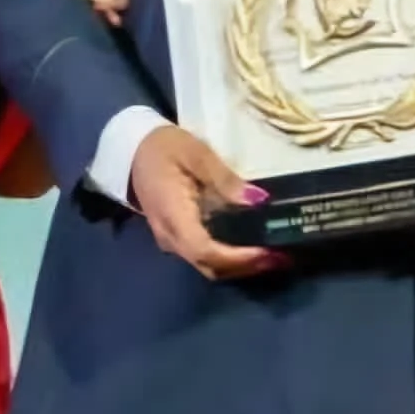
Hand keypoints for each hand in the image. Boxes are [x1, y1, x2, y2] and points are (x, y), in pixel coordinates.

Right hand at [128, 125, 277, 281]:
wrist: (131, 150)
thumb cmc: (163, 147)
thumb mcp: (196, 153)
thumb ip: (226, 179)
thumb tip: (259, 200)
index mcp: (173, 215)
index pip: (205, 250)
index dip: (237, 257)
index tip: (267, 251)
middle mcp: (171, 237)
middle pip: (210, 265)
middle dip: (247, 266)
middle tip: (282, 256)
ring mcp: (173, 240)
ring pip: (208, 266)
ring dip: (241, 265)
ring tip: (274, 254)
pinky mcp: (179, 237)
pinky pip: (206, 256)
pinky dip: (231, 258)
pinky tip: (253, 247)